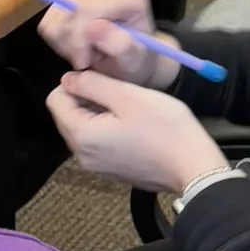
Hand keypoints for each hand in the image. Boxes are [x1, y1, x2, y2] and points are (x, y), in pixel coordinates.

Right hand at [37, 0, 175, 87]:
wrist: (127, 58)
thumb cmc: (134, 61)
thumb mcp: (133, 61)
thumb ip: (119, 45)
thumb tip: (94, 27)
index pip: (86, 9)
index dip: (78, 39)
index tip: (84, 61)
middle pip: (68, 10)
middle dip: (71, 42)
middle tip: (87, 59)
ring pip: (56, 15)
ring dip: (65, 42)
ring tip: (86, 51)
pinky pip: (49, 18)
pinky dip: (58, 38)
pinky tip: (76, 44)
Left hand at [47, 72, 230, 197]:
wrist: (194, 168)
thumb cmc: (165, 129)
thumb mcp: (128, 96)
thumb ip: (92, 83)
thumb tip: (68, 79)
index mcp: (81, 135)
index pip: (55, 99)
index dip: (75, 83)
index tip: (104, 80)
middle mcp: (81, 155)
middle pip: (67, 115)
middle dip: (86, 98)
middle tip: (120, 93)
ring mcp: (96, 166)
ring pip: (83, 127)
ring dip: (99, 112)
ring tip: (129, 109)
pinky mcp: (111, 171)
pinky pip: (98, 142)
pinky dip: (108, 129)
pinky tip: (134, 126)